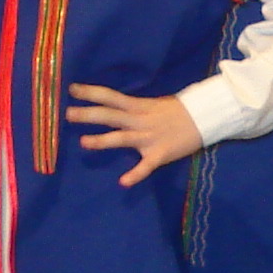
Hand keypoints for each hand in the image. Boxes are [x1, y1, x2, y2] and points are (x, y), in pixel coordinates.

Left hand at [65, 85, 200, 186]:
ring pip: (122, 138)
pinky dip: (135, 175)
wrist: (205, 118)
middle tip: (68, 114)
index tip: (72, 89)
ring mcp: (149, 137)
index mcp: (139, 106)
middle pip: (110, 116)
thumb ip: (135, 108)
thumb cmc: (178, 111)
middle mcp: (140, 120)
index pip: (110, 96)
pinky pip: (145, 166)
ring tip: (83, 143)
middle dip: (88, 115)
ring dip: (102, 141)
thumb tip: (114, 107)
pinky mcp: (160, 154)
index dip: (91, 93)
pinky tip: (123, 182)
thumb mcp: (154, 103)